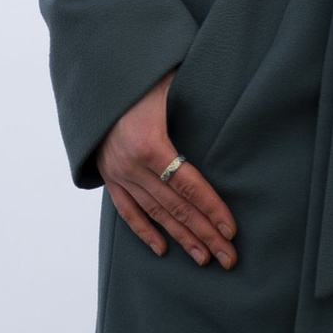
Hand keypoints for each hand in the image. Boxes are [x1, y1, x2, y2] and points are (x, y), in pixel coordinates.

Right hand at [95, 73, 236, 269]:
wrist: (96, 74)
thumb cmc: (140, 73)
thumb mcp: (170, 81)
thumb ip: (197, 96)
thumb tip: (236, 97)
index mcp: (149, 142)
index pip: (188, 185)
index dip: (211, 209)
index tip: (231, 230)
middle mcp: (132, 164)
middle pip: (175, 206)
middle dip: (204, 233)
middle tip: (228, 258)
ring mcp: (118, 172)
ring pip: (154, 213)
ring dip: (181, 238)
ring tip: (204, 258)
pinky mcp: (108, 175)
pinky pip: (127, 209)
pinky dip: (144, 231)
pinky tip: (162, 249)